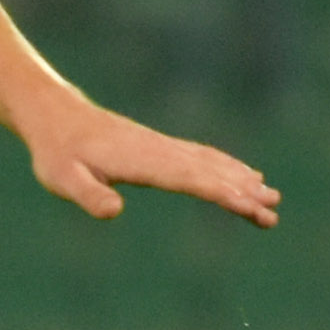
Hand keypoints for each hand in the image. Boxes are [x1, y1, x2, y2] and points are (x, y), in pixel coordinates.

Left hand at [21, 97, 280, 227]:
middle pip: (209, 172)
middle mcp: (159, 151)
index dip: (223, 194)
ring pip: (210, 163)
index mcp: (141, 162)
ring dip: (241, 180)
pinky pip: (202, 157)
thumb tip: (115, 211)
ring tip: (271, 196)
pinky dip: (227, 166)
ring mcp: (162, 147)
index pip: (191, 180)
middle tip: (274, 212)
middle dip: (243, 192)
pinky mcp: (160, 148)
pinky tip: (243, 175)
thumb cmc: (56, 153)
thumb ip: (88, 195)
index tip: (251, 207)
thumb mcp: (62, 179)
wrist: (55, 117)